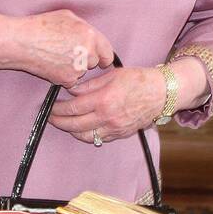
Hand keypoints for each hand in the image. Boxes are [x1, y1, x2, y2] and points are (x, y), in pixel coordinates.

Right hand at [8, 10, 113, 87]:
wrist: (21, 42)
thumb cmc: (40, 26)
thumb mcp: (67, 17)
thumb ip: (84, 27)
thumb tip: (90, 35)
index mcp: (90, 35)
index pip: (107, 52)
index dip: (102, 56)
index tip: (99, 59)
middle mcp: (88, 51)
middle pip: (94, 62)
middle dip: (85, 60)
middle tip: (68, 54)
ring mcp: (78, 67)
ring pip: (82, 72)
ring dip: (74, 68)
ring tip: (56, 57)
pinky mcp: (67, 79)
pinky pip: (71, 81)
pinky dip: (63, 76)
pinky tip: (52, 65)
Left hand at [49, 66, 166, 143]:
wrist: (162, 93)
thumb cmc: (139, 80)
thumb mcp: (113, 75)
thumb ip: (90, 84)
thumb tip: (72, 90)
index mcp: (104, 100)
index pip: (73, 108)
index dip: (58, 109)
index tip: (51, 107)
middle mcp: (107, 117)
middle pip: (75, 125)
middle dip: (59, 122)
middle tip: (50, 117)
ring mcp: (114, 128)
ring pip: (85, 136)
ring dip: (71, 131)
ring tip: (65, 124)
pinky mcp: (120, 134)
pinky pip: (99, 139)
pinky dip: (87, 135)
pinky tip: (82, 129)